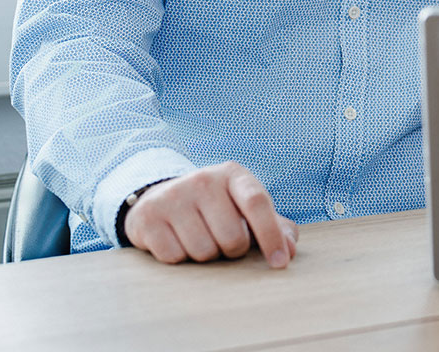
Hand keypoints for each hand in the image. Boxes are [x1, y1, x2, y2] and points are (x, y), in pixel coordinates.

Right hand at [122, 161, 298, 267]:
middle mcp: (203, 179)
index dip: (271, 236)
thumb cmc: (215, 209)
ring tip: (199, 238)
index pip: (257, 203)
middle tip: (222, 240)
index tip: (279, 263)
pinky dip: (180, 258)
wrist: (162, 197)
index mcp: (233, 174)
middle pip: (231, 238)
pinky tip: (177, 241)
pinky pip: (174, 257)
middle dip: (232, 250)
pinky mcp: (149, 216)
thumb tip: (289, 250)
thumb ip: (274, 226)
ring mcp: (173, 196)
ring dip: (205, 256)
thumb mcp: (244, 209)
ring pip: (203, 252)